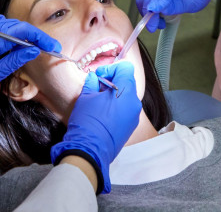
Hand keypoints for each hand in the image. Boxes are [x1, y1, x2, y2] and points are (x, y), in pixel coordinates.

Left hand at [0, 14, 60, 94]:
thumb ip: (16, 59)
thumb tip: (34, 50)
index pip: (24, 31)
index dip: (41, 38)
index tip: (51, 46)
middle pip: (17, 26)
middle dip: (31, 36)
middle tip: (43, 48)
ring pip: (7, 23)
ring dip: (18, 34)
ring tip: (23, 49)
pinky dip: (5, 31)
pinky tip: (6, 43)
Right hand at [50, 62, 140, 193]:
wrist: (90, 151)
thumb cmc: (87, 123)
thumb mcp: (85, 97)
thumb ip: (92, 82)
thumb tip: (94, 78)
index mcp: (125, 91)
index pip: (125, 68)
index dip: (111, 68)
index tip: (100, 75)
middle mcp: (134, 102)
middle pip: (127, 81)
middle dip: (113, 80)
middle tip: (98, 86)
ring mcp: (134, 115)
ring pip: (128, 96)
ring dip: (116, 94)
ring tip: (100, 100)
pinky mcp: (131, 126)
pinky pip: (127, 109)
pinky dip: (118, 105)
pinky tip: (104, 112)